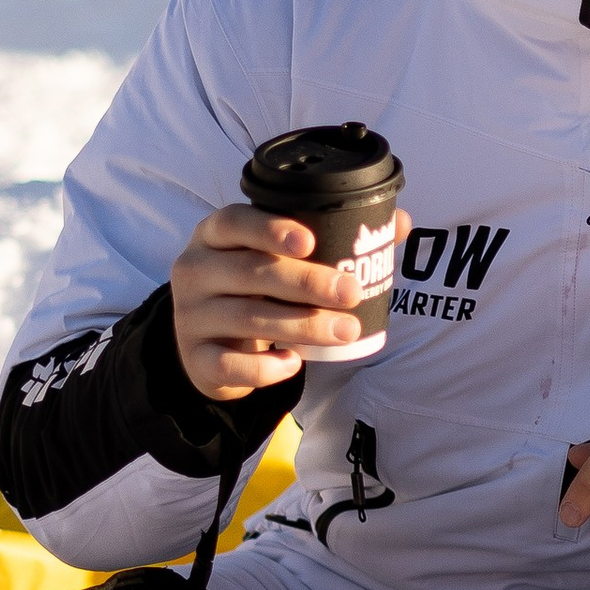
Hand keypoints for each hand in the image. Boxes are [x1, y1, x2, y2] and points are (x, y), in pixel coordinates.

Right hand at [170, 201, 408, 399]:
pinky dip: (264, 368)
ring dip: (302, 326)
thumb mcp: (280, 260)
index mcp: (215, 236)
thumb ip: (336, 238)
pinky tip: (292, 364)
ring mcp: (190, 316)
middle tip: (350, 291)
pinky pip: (230, 365)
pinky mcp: (195, 358)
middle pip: (249, 271)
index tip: (310, 241)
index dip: (269, 228)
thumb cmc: (258, 289)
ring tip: (347, 330)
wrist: (210, 344)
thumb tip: (399, 222)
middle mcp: (195, 270)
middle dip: (306, 282)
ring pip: (247, 318)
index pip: (234, 222)